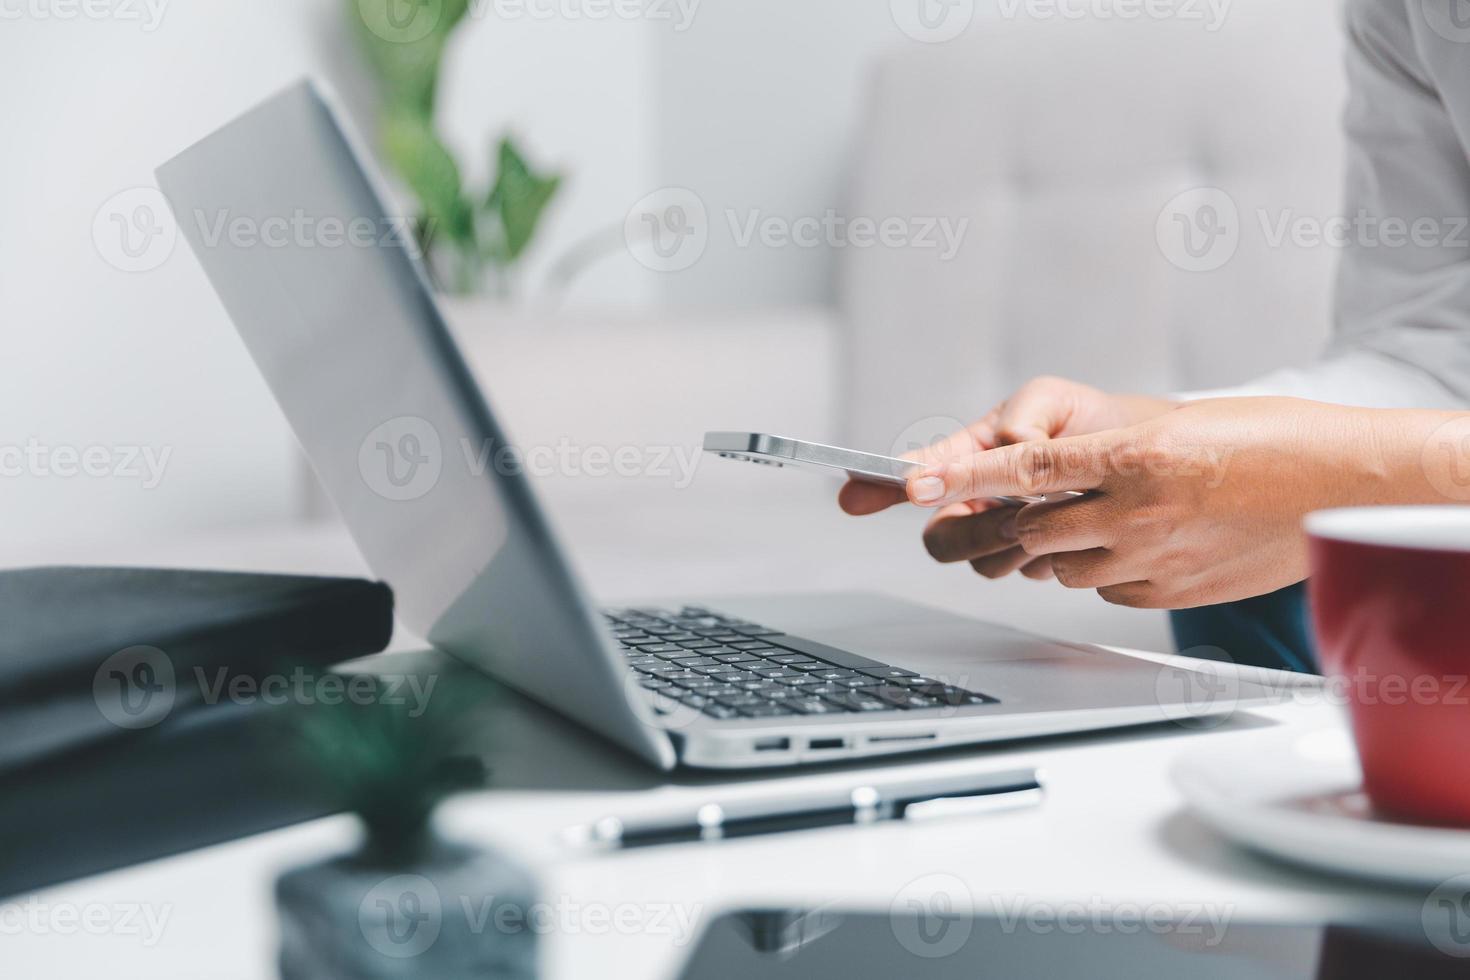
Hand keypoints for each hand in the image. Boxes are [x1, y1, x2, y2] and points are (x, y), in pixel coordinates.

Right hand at [839, 376, 1174, 579]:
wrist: (1147, 459)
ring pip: (979, 562)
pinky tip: (1073, 528)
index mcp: (970, 456)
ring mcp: (1004, 534)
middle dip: (971, 530)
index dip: (880, 484)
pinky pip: (1022, 572)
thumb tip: (1008, 449)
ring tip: (1054, 513)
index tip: (854, 491)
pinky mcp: (1036, 560)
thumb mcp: (1052, 400)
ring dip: (1013, 542)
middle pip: (940, 538)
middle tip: (1010, 513)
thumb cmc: (1090, 423)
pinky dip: (1045, 553)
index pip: (917, 473)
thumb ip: (1022, 420)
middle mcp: (977, 501)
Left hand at [907, 397, 1445, 607]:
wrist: (1345, 483)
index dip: (961, 477)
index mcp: (1133, 456)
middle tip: (979, 517)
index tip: (911, 485)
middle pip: (1026, 530)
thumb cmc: (1266, 442)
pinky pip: (1104, 589)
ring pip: (1059, 566)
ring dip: (1049, 548)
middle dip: (996, 526)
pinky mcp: (1172, 592)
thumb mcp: (1173, 427)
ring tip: (1081, 521)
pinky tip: (1129, 547)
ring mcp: (1154, 558)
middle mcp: (1137, 511)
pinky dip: (1098, 572)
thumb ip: (1099, 457)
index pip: (1024, 467)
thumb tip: (1036, 479)